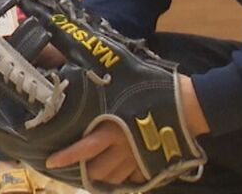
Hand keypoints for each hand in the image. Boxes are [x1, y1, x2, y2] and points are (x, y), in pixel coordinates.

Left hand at [44, 75, 208, 185]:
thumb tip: (83, 61)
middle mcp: (122, 149)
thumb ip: (104, 77)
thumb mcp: (126, 78)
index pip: (84, 149)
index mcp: (113, 128)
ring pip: (113, 178)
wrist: (191, 105)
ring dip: (104, 175)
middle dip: (87, 168)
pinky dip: (124, 177)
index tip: (50, 163)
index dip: (66, 157)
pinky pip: (133, 179)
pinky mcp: (153, 167)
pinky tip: (122, 168)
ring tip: (98, 167)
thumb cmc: (156, 88)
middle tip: (81, 161)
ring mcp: (138, 160)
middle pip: (97, 170)